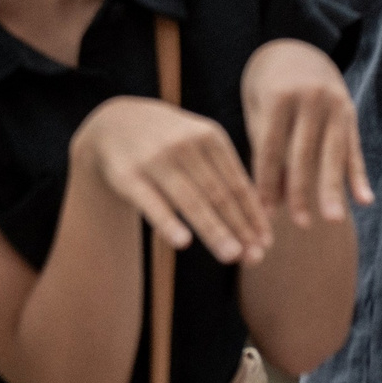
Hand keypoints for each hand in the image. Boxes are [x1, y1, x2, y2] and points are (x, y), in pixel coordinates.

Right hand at [73, 96, 271, 263]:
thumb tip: (256, 221)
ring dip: (214, 230)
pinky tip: (183, 242)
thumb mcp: (200, 144)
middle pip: (219, 194)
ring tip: (232, 256)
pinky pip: (152, 204)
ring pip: (191, 201)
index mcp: (211, 137)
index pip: (238, 184)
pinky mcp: (128, 176)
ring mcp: (157, 159)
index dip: (253, 215)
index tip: (266, 243)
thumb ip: (224, 175)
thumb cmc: (170, 143)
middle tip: (256, 258)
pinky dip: (168, 222)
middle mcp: (186, 145)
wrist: (115, 123)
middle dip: (239, 228)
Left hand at [243, 39, 371, 227]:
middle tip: (299, 224)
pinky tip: (364, 200)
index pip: (272, 149)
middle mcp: (310, 99)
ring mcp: (335, 104)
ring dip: (333, 189)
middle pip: (304, 154)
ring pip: (333, 154)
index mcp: (279, 96)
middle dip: (301, 192)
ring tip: (333, 220)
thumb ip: (265, 147)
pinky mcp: (350, 112)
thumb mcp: (257, 109)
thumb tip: (274, 200)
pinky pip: (354, 148)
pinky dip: (359, 176)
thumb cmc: (267, 88)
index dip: (267, 183)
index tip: (263, 214)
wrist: (294, 48)